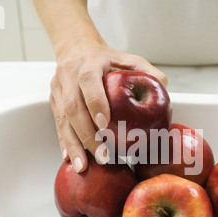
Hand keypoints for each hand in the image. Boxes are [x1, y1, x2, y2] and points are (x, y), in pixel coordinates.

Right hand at [50, 44, 166, 171]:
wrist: (76, 48)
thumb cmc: (107, 58)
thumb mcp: (130, 60)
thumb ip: (149, 73)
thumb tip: (164, 91)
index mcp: (89, 63)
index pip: (88, 80)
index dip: (95, 102)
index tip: (104, 124)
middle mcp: (69, 75)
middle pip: (73, 107)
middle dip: (87, 135)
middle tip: (102, 156)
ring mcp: (59, 90)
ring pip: (62, 119)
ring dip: (73, 145)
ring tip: (82, 166)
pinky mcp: (53, 102)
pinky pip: (58, 125)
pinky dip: (64, 143)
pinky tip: (70, 159)